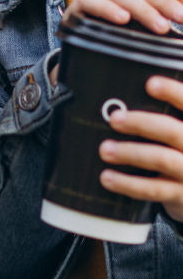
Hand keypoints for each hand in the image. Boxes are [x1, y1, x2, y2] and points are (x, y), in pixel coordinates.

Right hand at [65, 0, 182, 33]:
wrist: (82, 43)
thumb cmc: (118, 29)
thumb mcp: (145, 18)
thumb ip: (165, 8)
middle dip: (162, 1)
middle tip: (181, 17)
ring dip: (142, 9)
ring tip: (161, 27)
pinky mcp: (76, 6)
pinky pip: (92, 3)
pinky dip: (108, 9)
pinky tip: (123, 19)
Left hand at [98, 75, 182, 221]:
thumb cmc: (179, 154)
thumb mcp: (176, 131)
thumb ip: (161, 119)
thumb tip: (120, 104)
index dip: (174, 92)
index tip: (150, 83)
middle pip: (173, 132)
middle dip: (142, 123)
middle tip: (115, 119)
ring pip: (162, 159)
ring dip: (130, 153)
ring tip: (104, 149)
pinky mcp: (182, 195)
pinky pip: (154, 189)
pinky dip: (128, 183)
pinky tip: (107, 177)